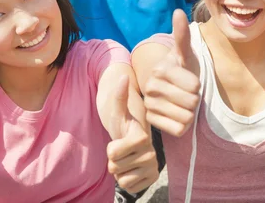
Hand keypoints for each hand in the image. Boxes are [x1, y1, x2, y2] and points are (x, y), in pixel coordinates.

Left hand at [107, 75, 158, 192]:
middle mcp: (152, 153)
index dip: (111, 149)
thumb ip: (119, 95)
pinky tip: (132, 167)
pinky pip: (130, 188)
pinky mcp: (153, 178)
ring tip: (127, 157)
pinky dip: (127, 180)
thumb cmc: (123, 122)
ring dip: (120, 170)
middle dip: (114, 160)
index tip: (119, 139)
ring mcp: (153, 167)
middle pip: (115, 168)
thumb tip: (122, 76)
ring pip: (122, 180)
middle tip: (122, 150)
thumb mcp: (118, 109)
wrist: (133, 137)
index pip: (114, 154)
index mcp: (142, 137)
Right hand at [143, 10, 200, 136]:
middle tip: (186, 94)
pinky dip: (183, 125)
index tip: (189, 80)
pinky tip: (177, 115)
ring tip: (182, 103)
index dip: (197, 85)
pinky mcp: (152, 123)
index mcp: (160, 70)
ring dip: (190, 112)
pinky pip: (179, 129)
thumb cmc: (183, 69)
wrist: (171, 89)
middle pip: (191, 102)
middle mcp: (151, 88)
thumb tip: (178, 11)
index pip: (194, 86)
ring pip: (186, 116)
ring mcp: (150, 106)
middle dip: (195, 99)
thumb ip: (182, 34)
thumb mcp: (185, 53)